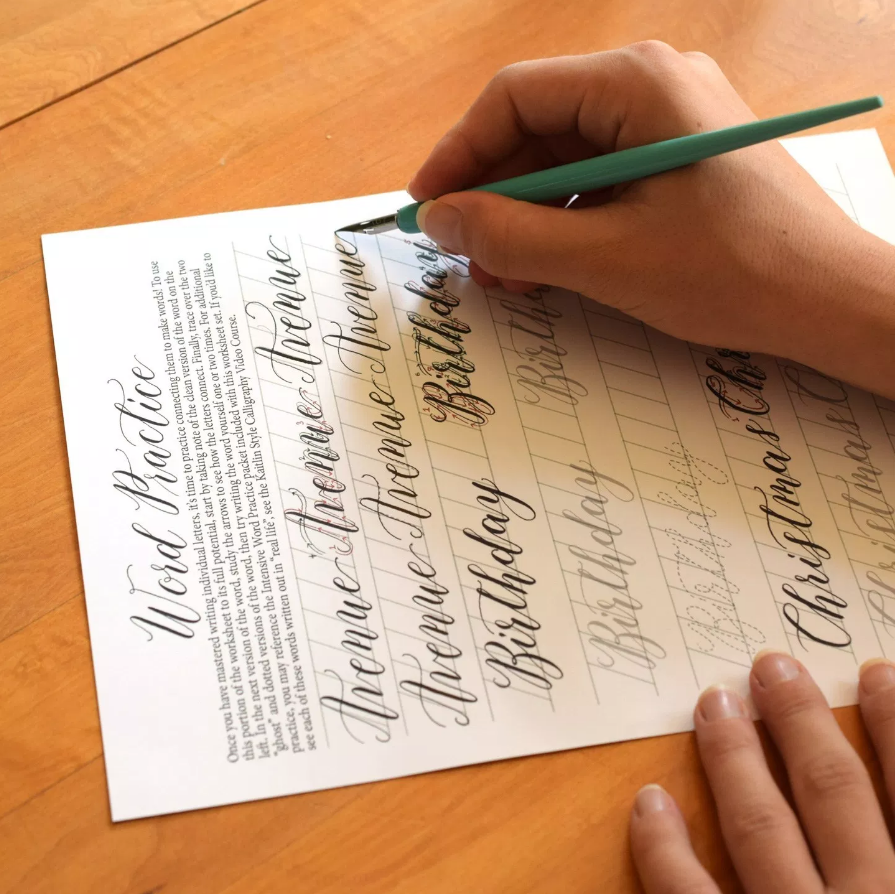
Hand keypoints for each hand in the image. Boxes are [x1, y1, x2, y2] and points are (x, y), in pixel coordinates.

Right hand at [408, 45, 894, 397]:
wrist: (827, 301)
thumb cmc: (729, 272)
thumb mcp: (605, 258)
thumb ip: (512, 236)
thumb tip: (439, 220)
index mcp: (636, 84)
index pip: (515, 97)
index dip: (460, 153)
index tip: (428, 209)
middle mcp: (651, 87)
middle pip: (538, 128)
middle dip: (494, 195)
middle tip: (464, 254)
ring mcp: (667, 124)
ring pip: (565, 161)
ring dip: (526, 218)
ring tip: (502, 275)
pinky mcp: (675, 162)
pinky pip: (598, 183)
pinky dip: (564, 224)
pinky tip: (546, 268)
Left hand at [630, 651, 894, 893]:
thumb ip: (891, 845)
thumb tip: (862, 795)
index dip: (891, 724)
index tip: (874, 672)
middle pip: (830, 790)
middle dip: (802, 719)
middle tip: (771, 664)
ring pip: (759, 825)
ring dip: (734, 757)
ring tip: (715, 701)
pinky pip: (687, 893)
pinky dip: (664, 846)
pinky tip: (650, 801)